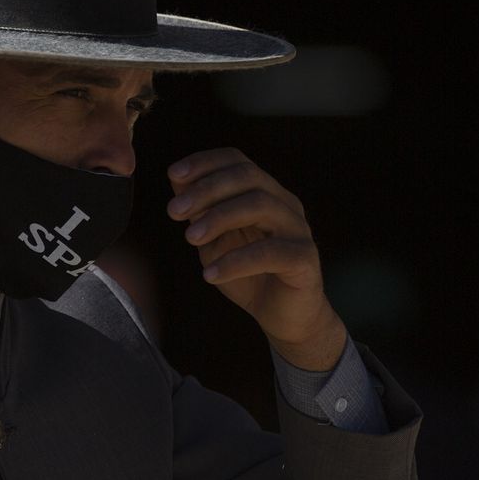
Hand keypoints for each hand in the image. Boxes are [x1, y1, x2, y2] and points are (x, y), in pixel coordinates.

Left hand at [166, 147, 346, 369]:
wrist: (282, 318)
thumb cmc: (249, 276)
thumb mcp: (215, 242)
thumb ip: (201, 214)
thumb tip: (178, 182)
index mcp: (265, 193)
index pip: (238, 161)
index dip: (205, 163)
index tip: (173, 174)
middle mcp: (284, 204)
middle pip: (248, 177)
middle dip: (206, 189)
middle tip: (173, 210)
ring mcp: (298, 229)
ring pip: (261, 205)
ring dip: (219, 218)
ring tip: (190, 238)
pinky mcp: (304, 259)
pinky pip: (271, 252)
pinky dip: (236, 261)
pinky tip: (210, 274)